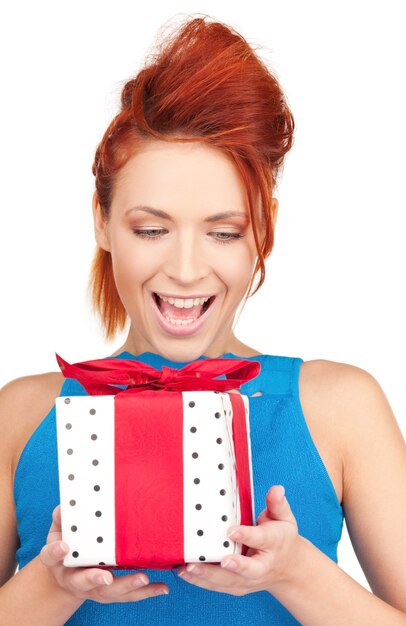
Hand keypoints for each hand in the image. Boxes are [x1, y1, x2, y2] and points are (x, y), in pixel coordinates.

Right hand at [39, 505, 168, 602]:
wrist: (67, 575)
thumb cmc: (66, 545)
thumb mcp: (59, 530)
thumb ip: (62, 518)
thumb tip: (66, 505)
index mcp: (58, 561)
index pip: (51, 557)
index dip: (55, 552)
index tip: (63, 546)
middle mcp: (75, 579)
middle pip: (84, 582)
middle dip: (96, 580)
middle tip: (107, 577)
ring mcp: (95, 588)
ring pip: (110, 592)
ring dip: (126, 586)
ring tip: (143, 579)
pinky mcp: (112, 592)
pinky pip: (129, 595)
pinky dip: (145, 592)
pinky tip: (161, 588)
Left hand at [177, 485, 302, 595]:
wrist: (288, 569)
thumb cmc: (282, 538)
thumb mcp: (284, 518)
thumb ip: (277, 504)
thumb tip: (276, 489)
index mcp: (273, 544)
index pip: (260, 539)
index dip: (245, 536)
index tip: (230, 531)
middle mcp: (262, 565)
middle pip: (246, 569)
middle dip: (230, 566)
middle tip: (214, 560)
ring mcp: (249, 579)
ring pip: (228, 581)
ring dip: (207, 576)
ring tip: (187, 569)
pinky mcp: (238, 586)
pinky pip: (218, 586)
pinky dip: (201, 582)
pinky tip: (184, 573)